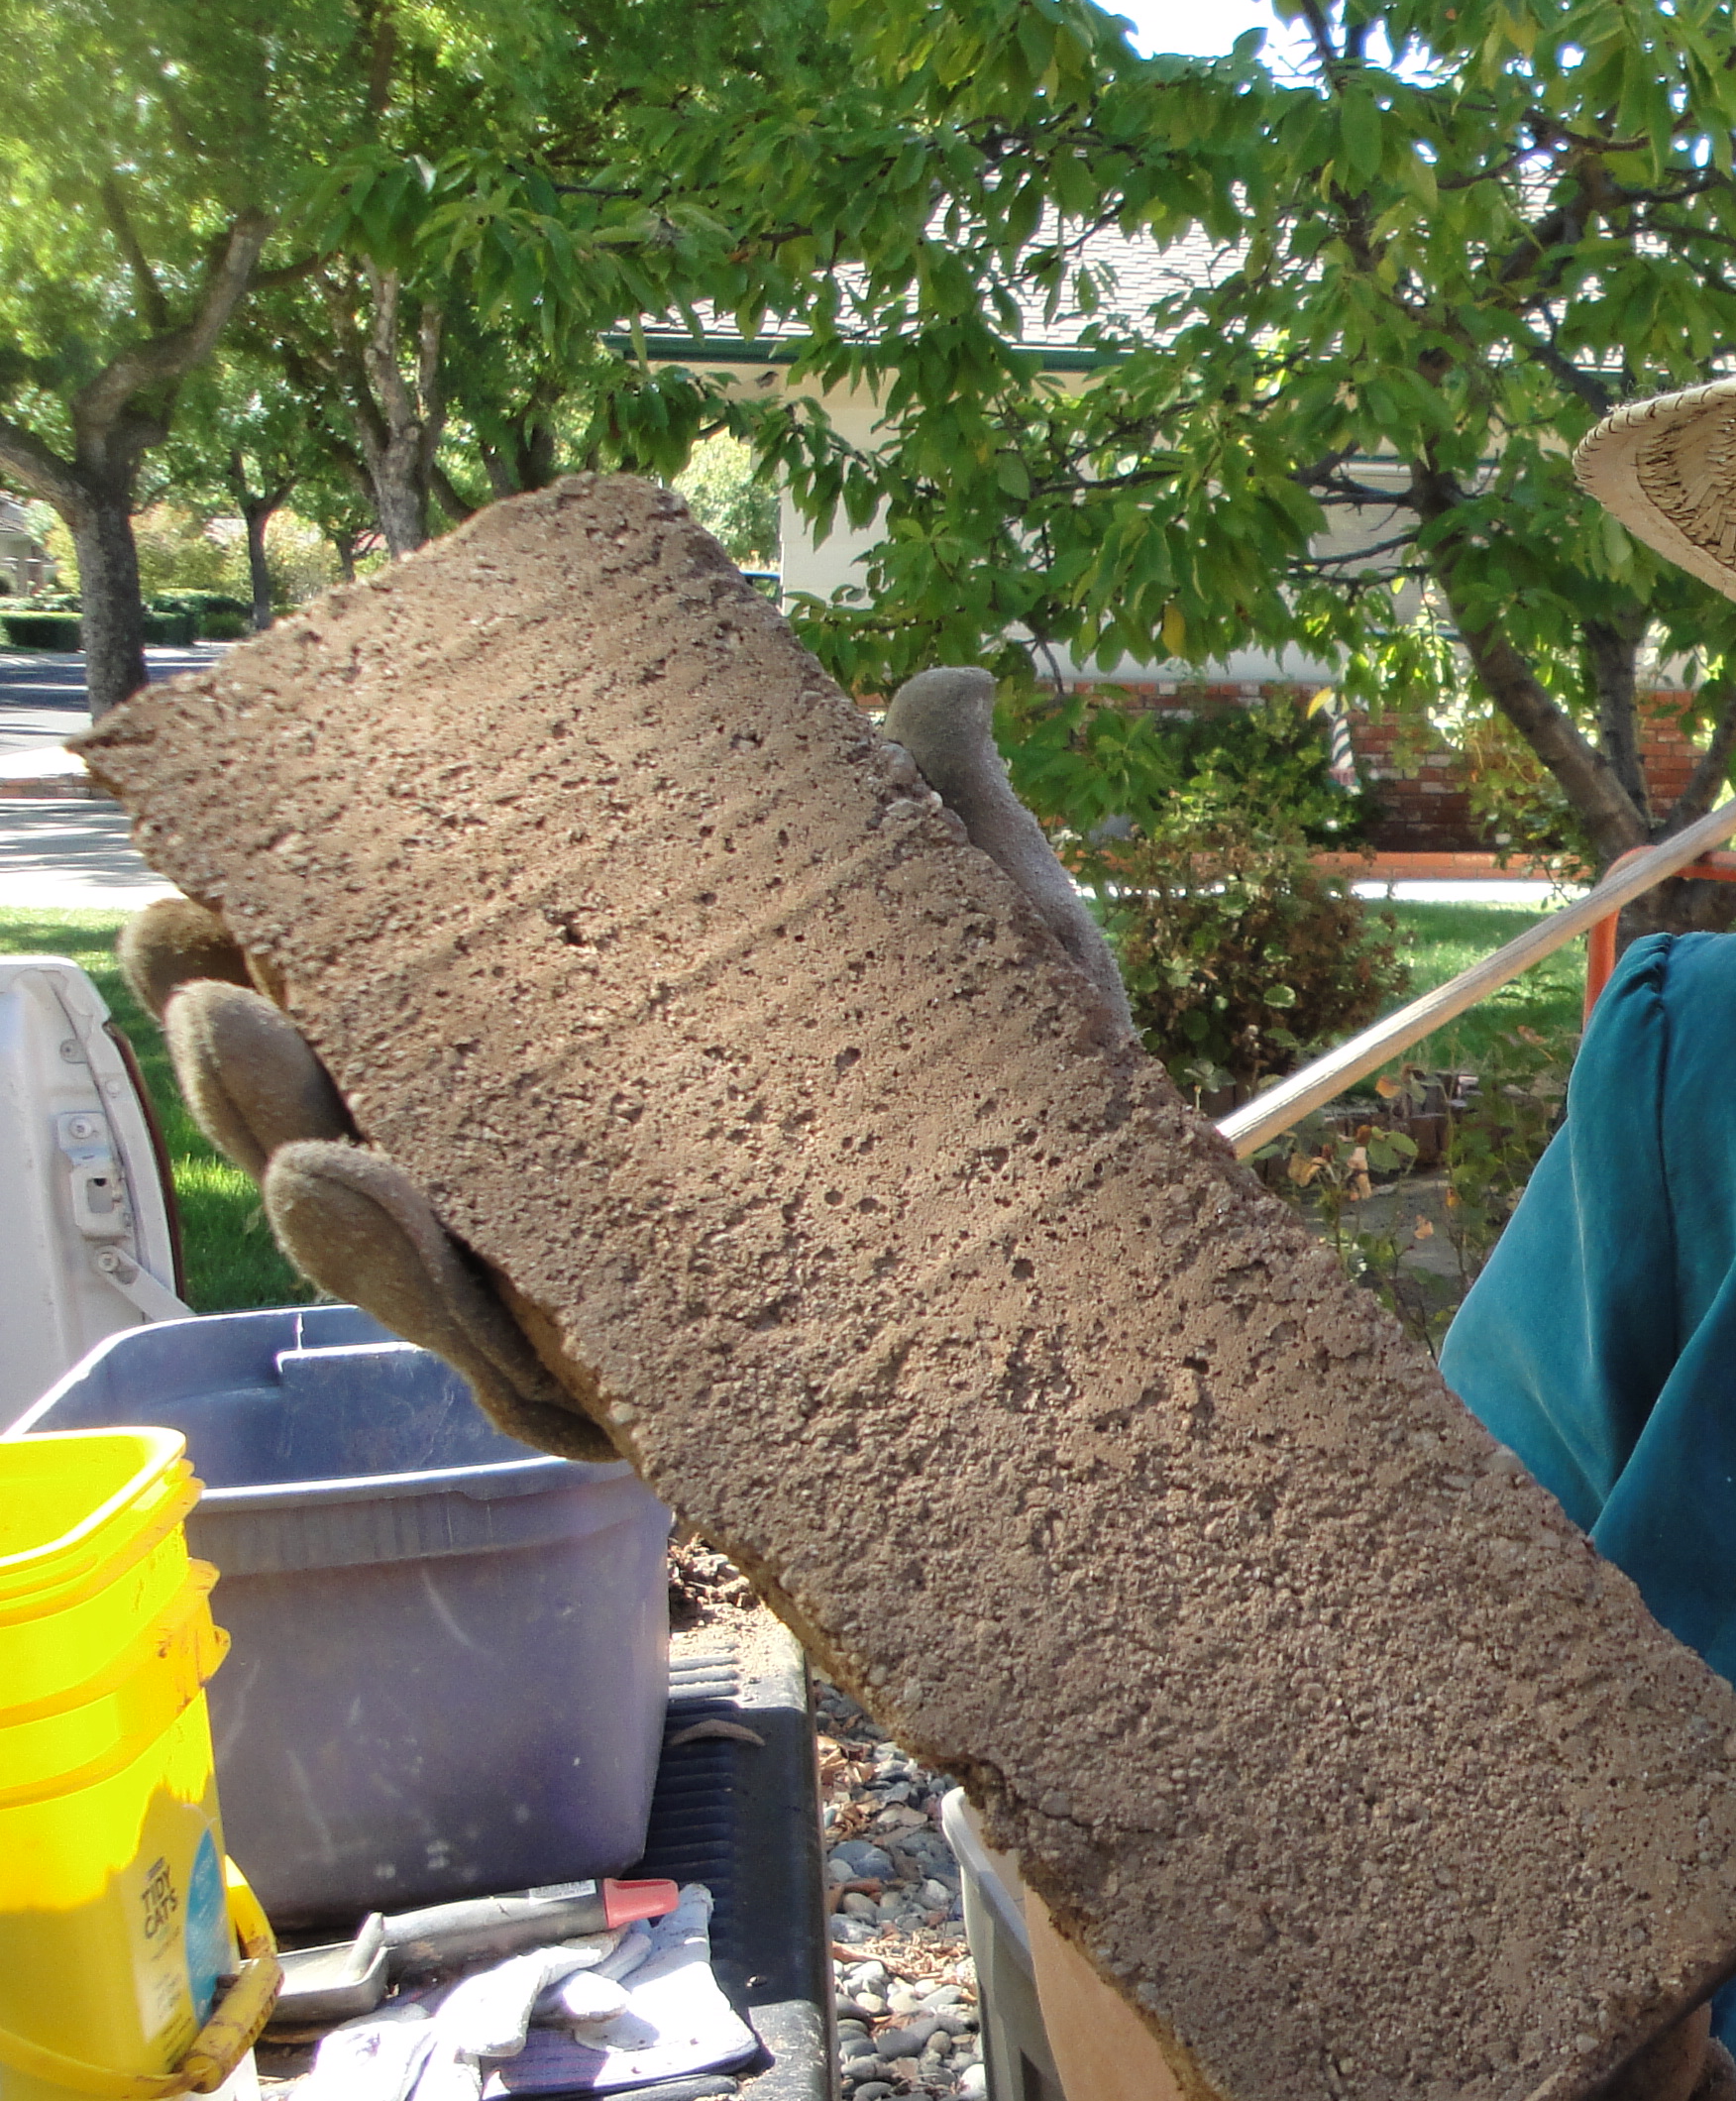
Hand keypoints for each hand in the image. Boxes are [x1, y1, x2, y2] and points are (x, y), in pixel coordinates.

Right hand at [118, 666, 1122, 1459]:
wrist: (1168, 1310)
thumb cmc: (1051, 1127)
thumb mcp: (990, 960)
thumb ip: (942, 825)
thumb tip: (949, 681)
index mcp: (601, 1088)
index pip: (400, 1025)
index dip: (273, 964)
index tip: (202, 882)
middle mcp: (580, 1213)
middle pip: (362, 1148)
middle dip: (254, 1073)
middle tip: (213, 979)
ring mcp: (622, 1325)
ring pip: (419, 1275)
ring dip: (330, 1201)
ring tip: (304, 1131)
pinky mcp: (679, 1419)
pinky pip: (533, 1378)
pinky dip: (449, 1304)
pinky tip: (394, 1214)